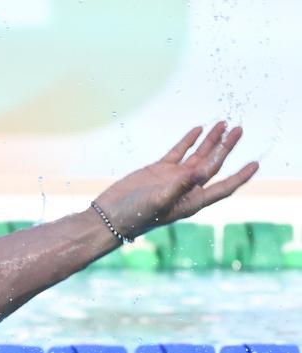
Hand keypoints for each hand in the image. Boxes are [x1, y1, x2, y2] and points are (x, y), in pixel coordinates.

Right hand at [95, 122, 258, 238]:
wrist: (109, 216)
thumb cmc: (134, 216)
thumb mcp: (158, 202)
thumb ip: (179, 186)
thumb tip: (199, 171)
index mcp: (191, 201)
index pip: (222, 187)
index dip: (239, 176)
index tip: (254, 164)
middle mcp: (186, 189)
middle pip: (213, 166)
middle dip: (226, 148)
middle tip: (238, 130)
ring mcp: (172, 179)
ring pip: (197, 156)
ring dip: (210, 141)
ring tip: (223, 124)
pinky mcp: (158, 171)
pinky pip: (178, 153)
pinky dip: (188, 141)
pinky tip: (197, 130)